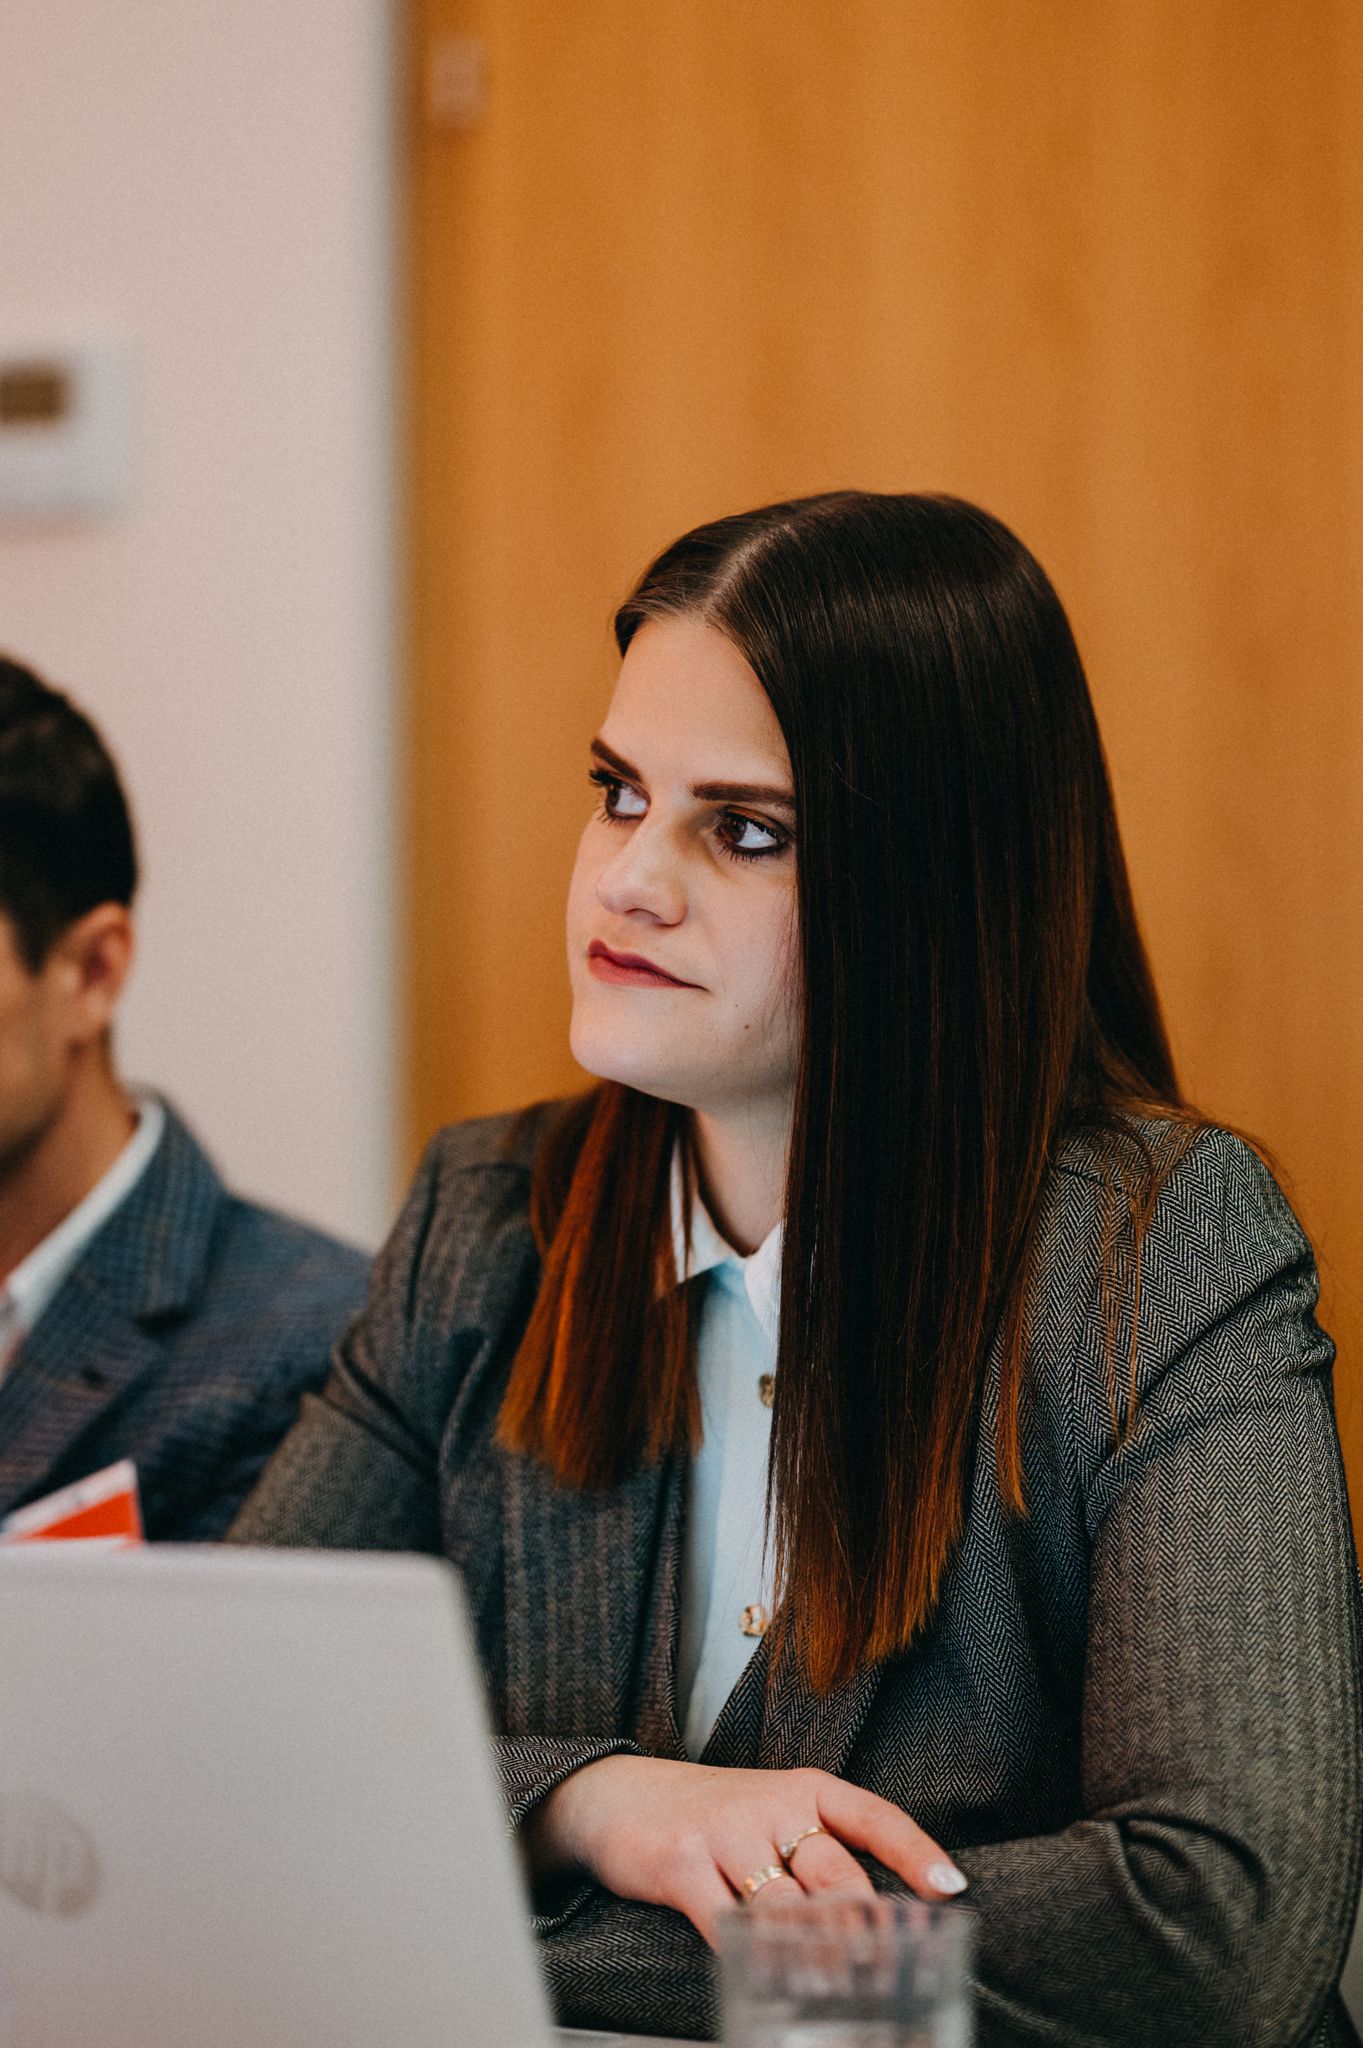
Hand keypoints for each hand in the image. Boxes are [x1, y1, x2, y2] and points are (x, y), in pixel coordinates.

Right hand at [524, 1755, 967, 1948]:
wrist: (617, 1796)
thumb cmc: (709, 1818)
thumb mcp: (769, 1818)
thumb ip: (817, 1859)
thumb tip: (872, 1924)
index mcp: (803, 1789)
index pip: (873, 1815)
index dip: (915, 1851)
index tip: (951, 1888)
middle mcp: (769, 1804)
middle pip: (836, 1872)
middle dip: (868, 1929)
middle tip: (894, 1974)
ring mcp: (724, 1831)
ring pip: (786, 1907)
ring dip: (816, 1958)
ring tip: (838, 1994)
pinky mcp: (681, 1863)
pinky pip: (726, 1923)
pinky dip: (751, 1960)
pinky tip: (765, 1983)